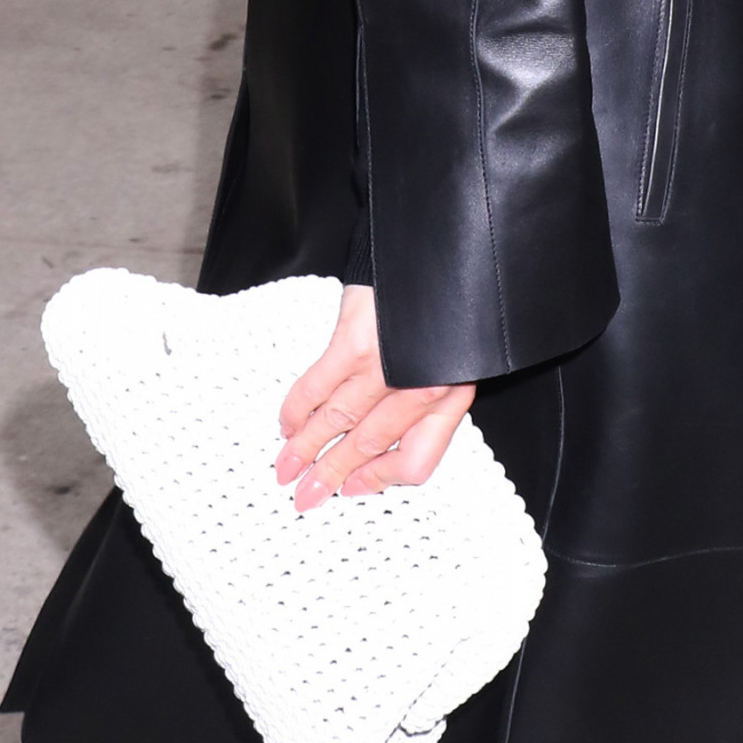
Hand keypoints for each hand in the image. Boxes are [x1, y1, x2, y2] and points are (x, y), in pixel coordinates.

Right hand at [274, 284, 473, 511]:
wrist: (449, 247)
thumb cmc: (455, 306)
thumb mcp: (456, 362)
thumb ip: (430, 399)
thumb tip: (385, 436)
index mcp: (451, 398)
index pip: (415, 461)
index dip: (379, 482)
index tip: (352, 488)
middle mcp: (422, 389)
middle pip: (367, 448)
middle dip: (329, 476)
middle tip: (305, 495)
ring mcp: (386, 367)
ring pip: (337, 422)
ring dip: (305, 449)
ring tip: (286, 468)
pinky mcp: (355, 341)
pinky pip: (317, 386)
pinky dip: (297, 409)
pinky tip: (287, 423)